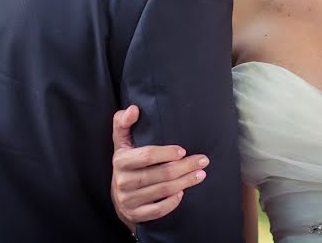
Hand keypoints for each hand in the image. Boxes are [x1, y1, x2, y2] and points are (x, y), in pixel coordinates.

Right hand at [110, 105, 209, 229]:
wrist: (118, 196)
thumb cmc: (126, 162)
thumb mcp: (121, 141)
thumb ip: (123, 122)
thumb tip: (134, 108)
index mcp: (119, 160)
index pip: (146, 156)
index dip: (166, 153)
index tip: (183, 150)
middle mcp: (122, 181)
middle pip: (159, 174)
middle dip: (184, 167)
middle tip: (203, 161)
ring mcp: (128, 199)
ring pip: (162, 191)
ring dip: (184, 182)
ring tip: (200, 175)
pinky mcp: (135, 214)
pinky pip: (157, 210)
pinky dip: (171, 203)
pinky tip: (182, 193)